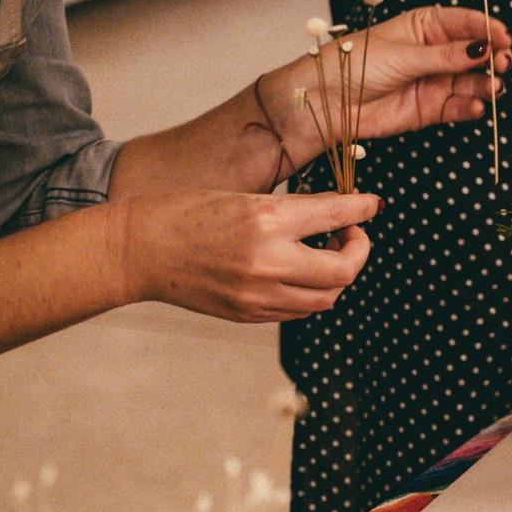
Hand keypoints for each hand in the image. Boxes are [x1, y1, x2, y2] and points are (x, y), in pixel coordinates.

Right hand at [118, 190, 380, 322]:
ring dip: (338, 276)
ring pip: (327, 297)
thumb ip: (293, 209)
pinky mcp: (250, 315)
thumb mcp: (243, 197)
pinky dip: (312, 292)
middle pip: (344, 270)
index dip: (362, 209)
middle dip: (358, 250)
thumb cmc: (184, 213)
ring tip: (326, 253)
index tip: (372, 205)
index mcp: (266, 221)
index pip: (335, 215)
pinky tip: (301, 273)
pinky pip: (300, 310)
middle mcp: (268, 262)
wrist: (138, 251)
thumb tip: (338, 211)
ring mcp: (259, 295)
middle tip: (351, 234)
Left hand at [266, 6, 511, 172]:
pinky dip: (470, 107)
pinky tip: (474, 106)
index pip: (464, 22)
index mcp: (424, 26)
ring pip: (472, 81)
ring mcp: (434, 81)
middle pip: (474, 52)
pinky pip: (458, 106)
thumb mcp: (402, 54)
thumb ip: (445, 56)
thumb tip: (482, 48)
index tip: (505, 36)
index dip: (487, 28)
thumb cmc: (354, 64)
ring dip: (486, 84)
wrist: (328, 102)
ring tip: (493, 87)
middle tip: (503, 63)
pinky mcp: (431, 108)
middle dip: (493, 57)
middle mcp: (434, 52)